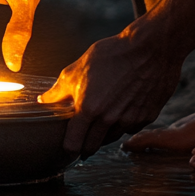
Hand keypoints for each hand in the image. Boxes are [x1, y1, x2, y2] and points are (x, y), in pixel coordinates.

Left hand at [40, 10, 183, 158]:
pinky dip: (124, 124)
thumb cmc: (113, 54)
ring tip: (101, 120)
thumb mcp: (78, 68)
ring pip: (112, 138)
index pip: (73, 144)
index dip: (68, 147)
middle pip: (92, 147)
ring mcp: (130, 120)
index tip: (67, 145)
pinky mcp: (147, 117)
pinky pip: (130, 128)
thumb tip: (43, 101)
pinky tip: (121, 110)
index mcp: (89, 109)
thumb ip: (58, 90)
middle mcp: (109, 120)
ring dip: (104, 134)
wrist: (151, 48)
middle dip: (84, 145)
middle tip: (82, 138)